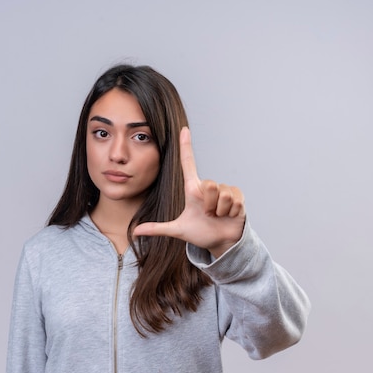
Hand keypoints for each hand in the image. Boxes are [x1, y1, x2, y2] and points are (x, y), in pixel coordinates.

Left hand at [133, 127, 245, 257]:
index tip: (183, 130)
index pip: (188, 163)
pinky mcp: (238, 196)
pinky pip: (234, 200)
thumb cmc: (201, 232)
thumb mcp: (178, 230)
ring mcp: (224, 190)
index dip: (186, 146)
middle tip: (208, 214)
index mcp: (193, 189)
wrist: (221, 242)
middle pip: (208, 184)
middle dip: (208, 205)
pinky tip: (229, 215)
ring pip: (222, 194)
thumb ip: (157, 229)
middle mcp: (208, 186)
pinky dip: (230, 212)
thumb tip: (135, 232)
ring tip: (218, 216)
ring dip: (219, 210)